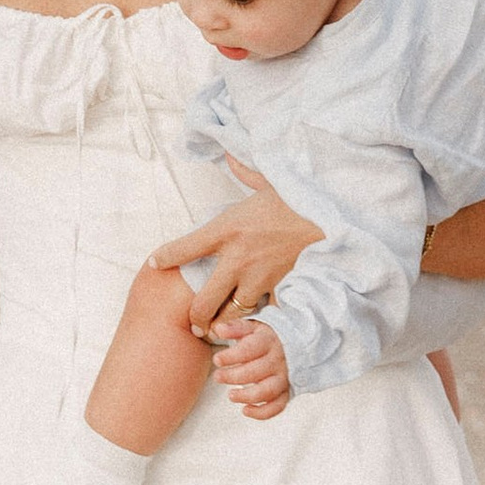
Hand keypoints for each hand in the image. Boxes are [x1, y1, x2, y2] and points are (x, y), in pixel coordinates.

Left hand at [143, 162, 319, 330]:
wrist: (330, 215)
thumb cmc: (298, 196)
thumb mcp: (267, 180)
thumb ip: (245, 171)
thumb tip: (231, 155)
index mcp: (226, 229)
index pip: (184, 248)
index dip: (164, 258)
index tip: (154, 264)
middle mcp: (237, 258)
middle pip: (203, 300)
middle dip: (195, 317)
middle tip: (193, 324)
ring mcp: (258, 277)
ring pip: (231, 313)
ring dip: (223, 322)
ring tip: (218, 329)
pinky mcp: (279, 288)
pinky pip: (262, 312)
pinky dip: (257, 319)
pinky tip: (254, 323)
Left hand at [211, 317, 291, 419]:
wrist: (294, 346)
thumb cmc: (267, 338)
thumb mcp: (253, 326)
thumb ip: (236, 328)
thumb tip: (219, 329)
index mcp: (269, 341)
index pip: (250, 349)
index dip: (232, 356)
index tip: (217, 360)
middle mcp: (278, 360)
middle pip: (256, 372)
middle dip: (233, 376)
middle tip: (217, 376)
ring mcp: (284, 378)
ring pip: (267, 391)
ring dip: (247, 396)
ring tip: (230, 395)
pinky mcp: (286, 392)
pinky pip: (278, 406)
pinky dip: (262, 412)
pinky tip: (245, 410)